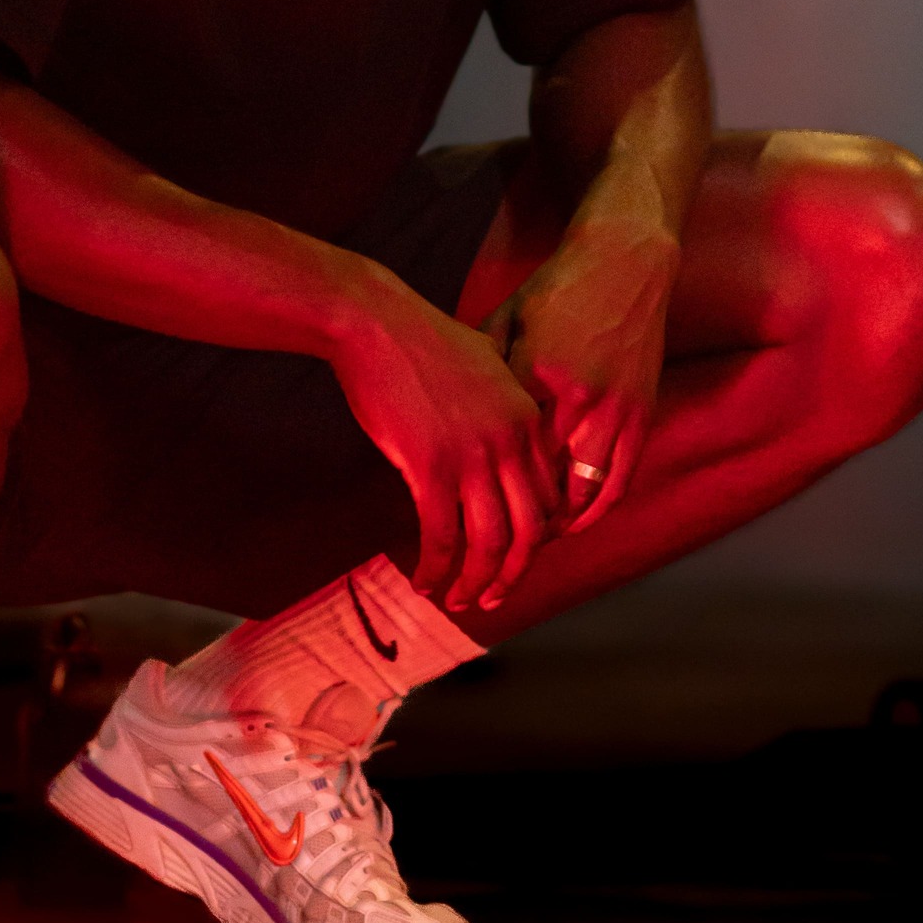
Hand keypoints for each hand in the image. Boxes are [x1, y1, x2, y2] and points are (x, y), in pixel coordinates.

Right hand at [331, 283, 559, 615]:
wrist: (374, 321)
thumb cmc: (419, 340)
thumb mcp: (483, 363)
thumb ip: (502, 400)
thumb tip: (504, 428)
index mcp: (525, 418)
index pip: (547, 499)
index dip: (533, 540)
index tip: (511, 559)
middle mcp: (508, 442)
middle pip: (528, 532)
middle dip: (512, 575)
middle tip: (492, 597)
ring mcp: (471, 455)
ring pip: (488, 543)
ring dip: (474, 583)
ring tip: (458, 600)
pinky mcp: (430, 466)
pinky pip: (441, 536)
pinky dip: (435, 568)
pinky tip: (424, 580)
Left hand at [482, 232, 674, 532]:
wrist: (625, 260)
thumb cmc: (558, 287)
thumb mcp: (507, 319)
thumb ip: (484, 368)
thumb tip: (450, 411)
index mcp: (536, 373)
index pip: (502, 451)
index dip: (479, 488)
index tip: (457, 514)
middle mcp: (579, 399)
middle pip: (542, 483)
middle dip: (515, 523)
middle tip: (488, 546)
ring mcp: (617, 410)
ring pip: (584, 492)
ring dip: (557, 525)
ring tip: (527, 544)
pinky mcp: (643, 414)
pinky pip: (621, 479)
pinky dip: (596, 509)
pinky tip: (573, 523)